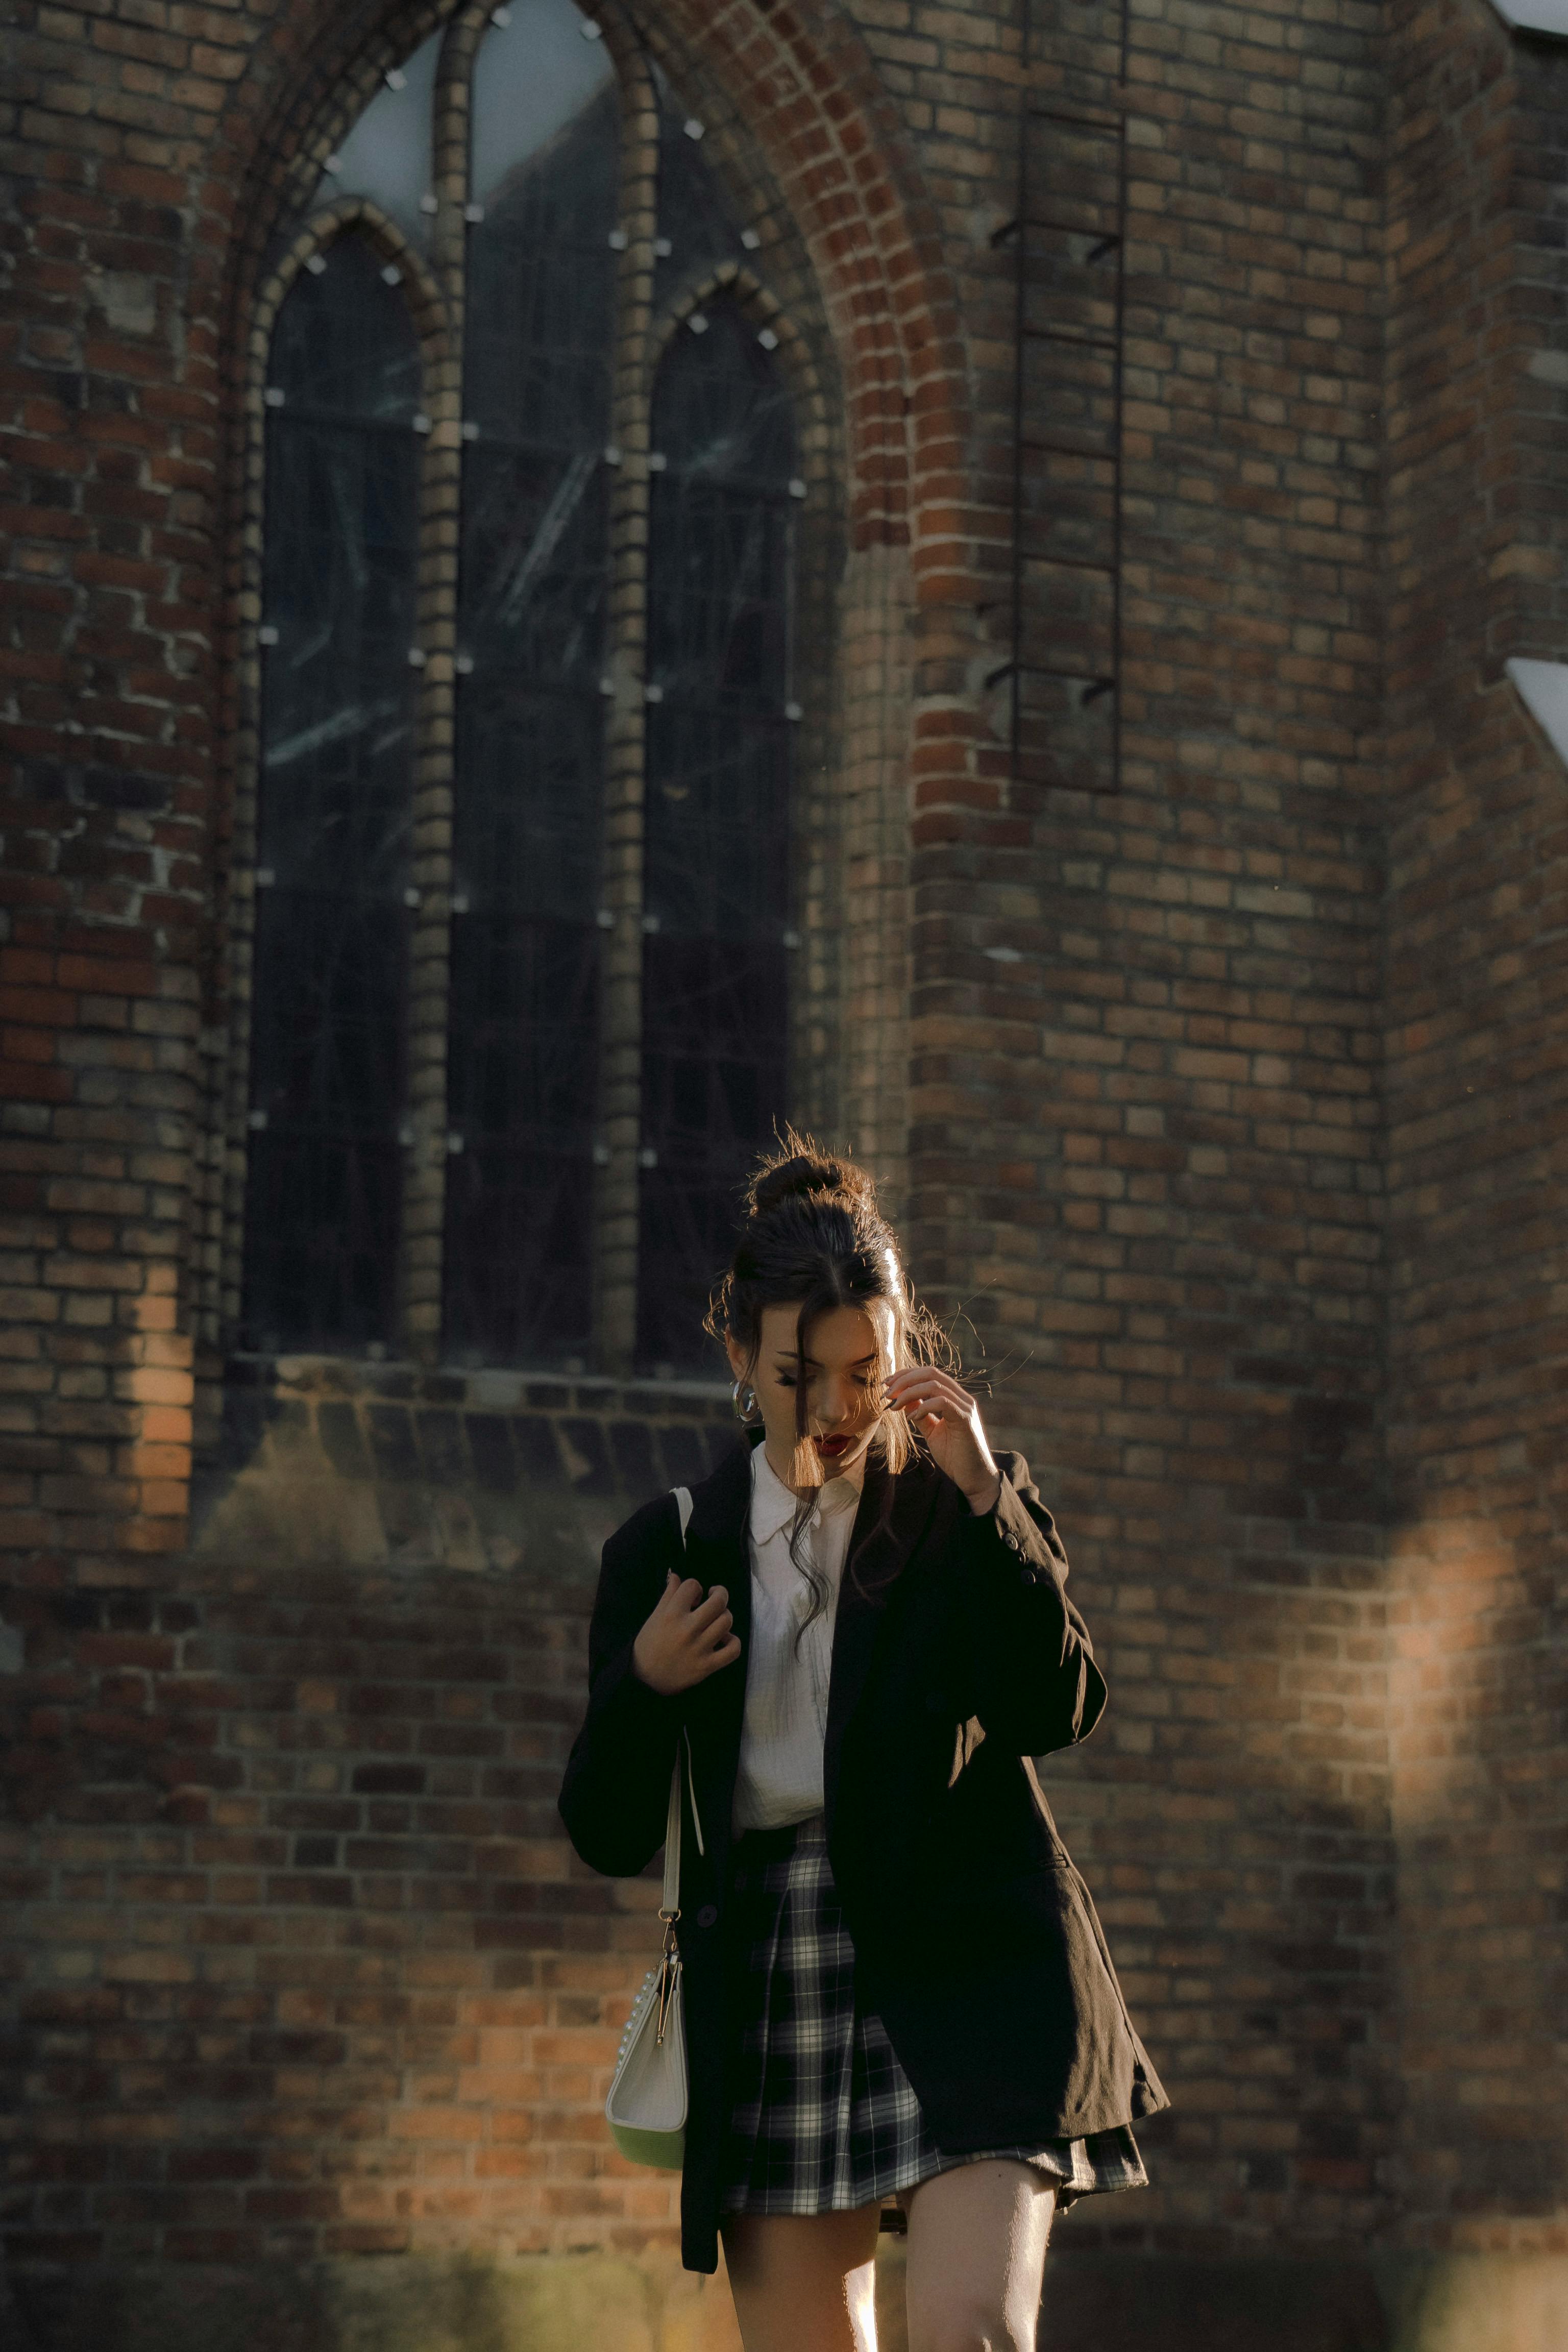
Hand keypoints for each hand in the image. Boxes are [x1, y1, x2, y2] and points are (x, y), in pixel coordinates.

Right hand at [632, 1574, 741, 1695]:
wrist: (644, 1679)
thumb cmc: (649, 1644)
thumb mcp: (655, 1616)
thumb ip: (669, 1595)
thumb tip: (677, 1575)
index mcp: (671, 1614)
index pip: (692, 1585)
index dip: (695, 1588)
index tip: (693, 1598)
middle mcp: (687, 1629)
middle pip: (718, 1601)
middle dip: (720, 1593)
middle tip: (715, 1596)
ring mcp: (699, 1648)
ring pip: (726, 1621)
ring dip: (724, 1616)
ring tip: (716, 1620)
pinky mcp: (706, 1666)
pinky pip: (733, 1650)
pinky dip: (733, 1641)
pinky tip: (725, 1639)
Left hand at [883, 1367, 1001, 1513]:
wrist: (974, 1478)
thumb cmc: (955, 1457)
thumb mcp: (932, 1432)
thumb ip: (921, 1414)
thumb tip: (903, 1400)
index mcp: (955, 1398)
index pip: (929, 1373)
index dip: (906, 1374)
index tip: (887, 1384)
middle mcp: (962, 1398)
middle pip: (931, 1372)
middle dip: (904, 1379)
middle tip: (886, 1392)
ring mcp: (965, 1407)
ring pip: (934, 1384)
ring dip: (909, 1392)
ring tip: (894, 1406)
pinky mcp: (965, 1419)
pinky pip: (942, 1402)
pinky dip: (923, 1406)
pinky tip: (912, 1417)